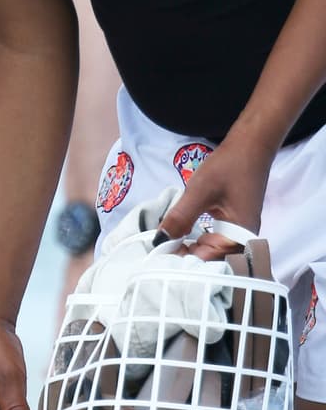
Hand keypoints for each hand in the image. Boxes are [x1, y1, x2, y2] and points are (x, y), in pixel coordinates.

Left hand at [157, 135, 273, 260]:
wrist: (251, 145)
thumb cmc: (229, 166)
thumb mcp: (199, 192)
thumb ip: (180, 218)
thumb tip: (159, 241)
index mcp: (240, 235)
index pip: (209, 262)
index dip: (183, 263)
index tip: (159, 260)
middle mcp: (243, 240)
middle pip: (212, 262)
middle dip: (186, 261)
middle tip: (158, 256)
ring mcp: (240, 233)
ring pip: (213, 253)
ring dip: (191, 252)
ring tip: (166, 249)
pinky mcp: (234, 225)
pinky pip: (216, 242)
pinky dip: (198, 243)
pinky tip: (181, 240)